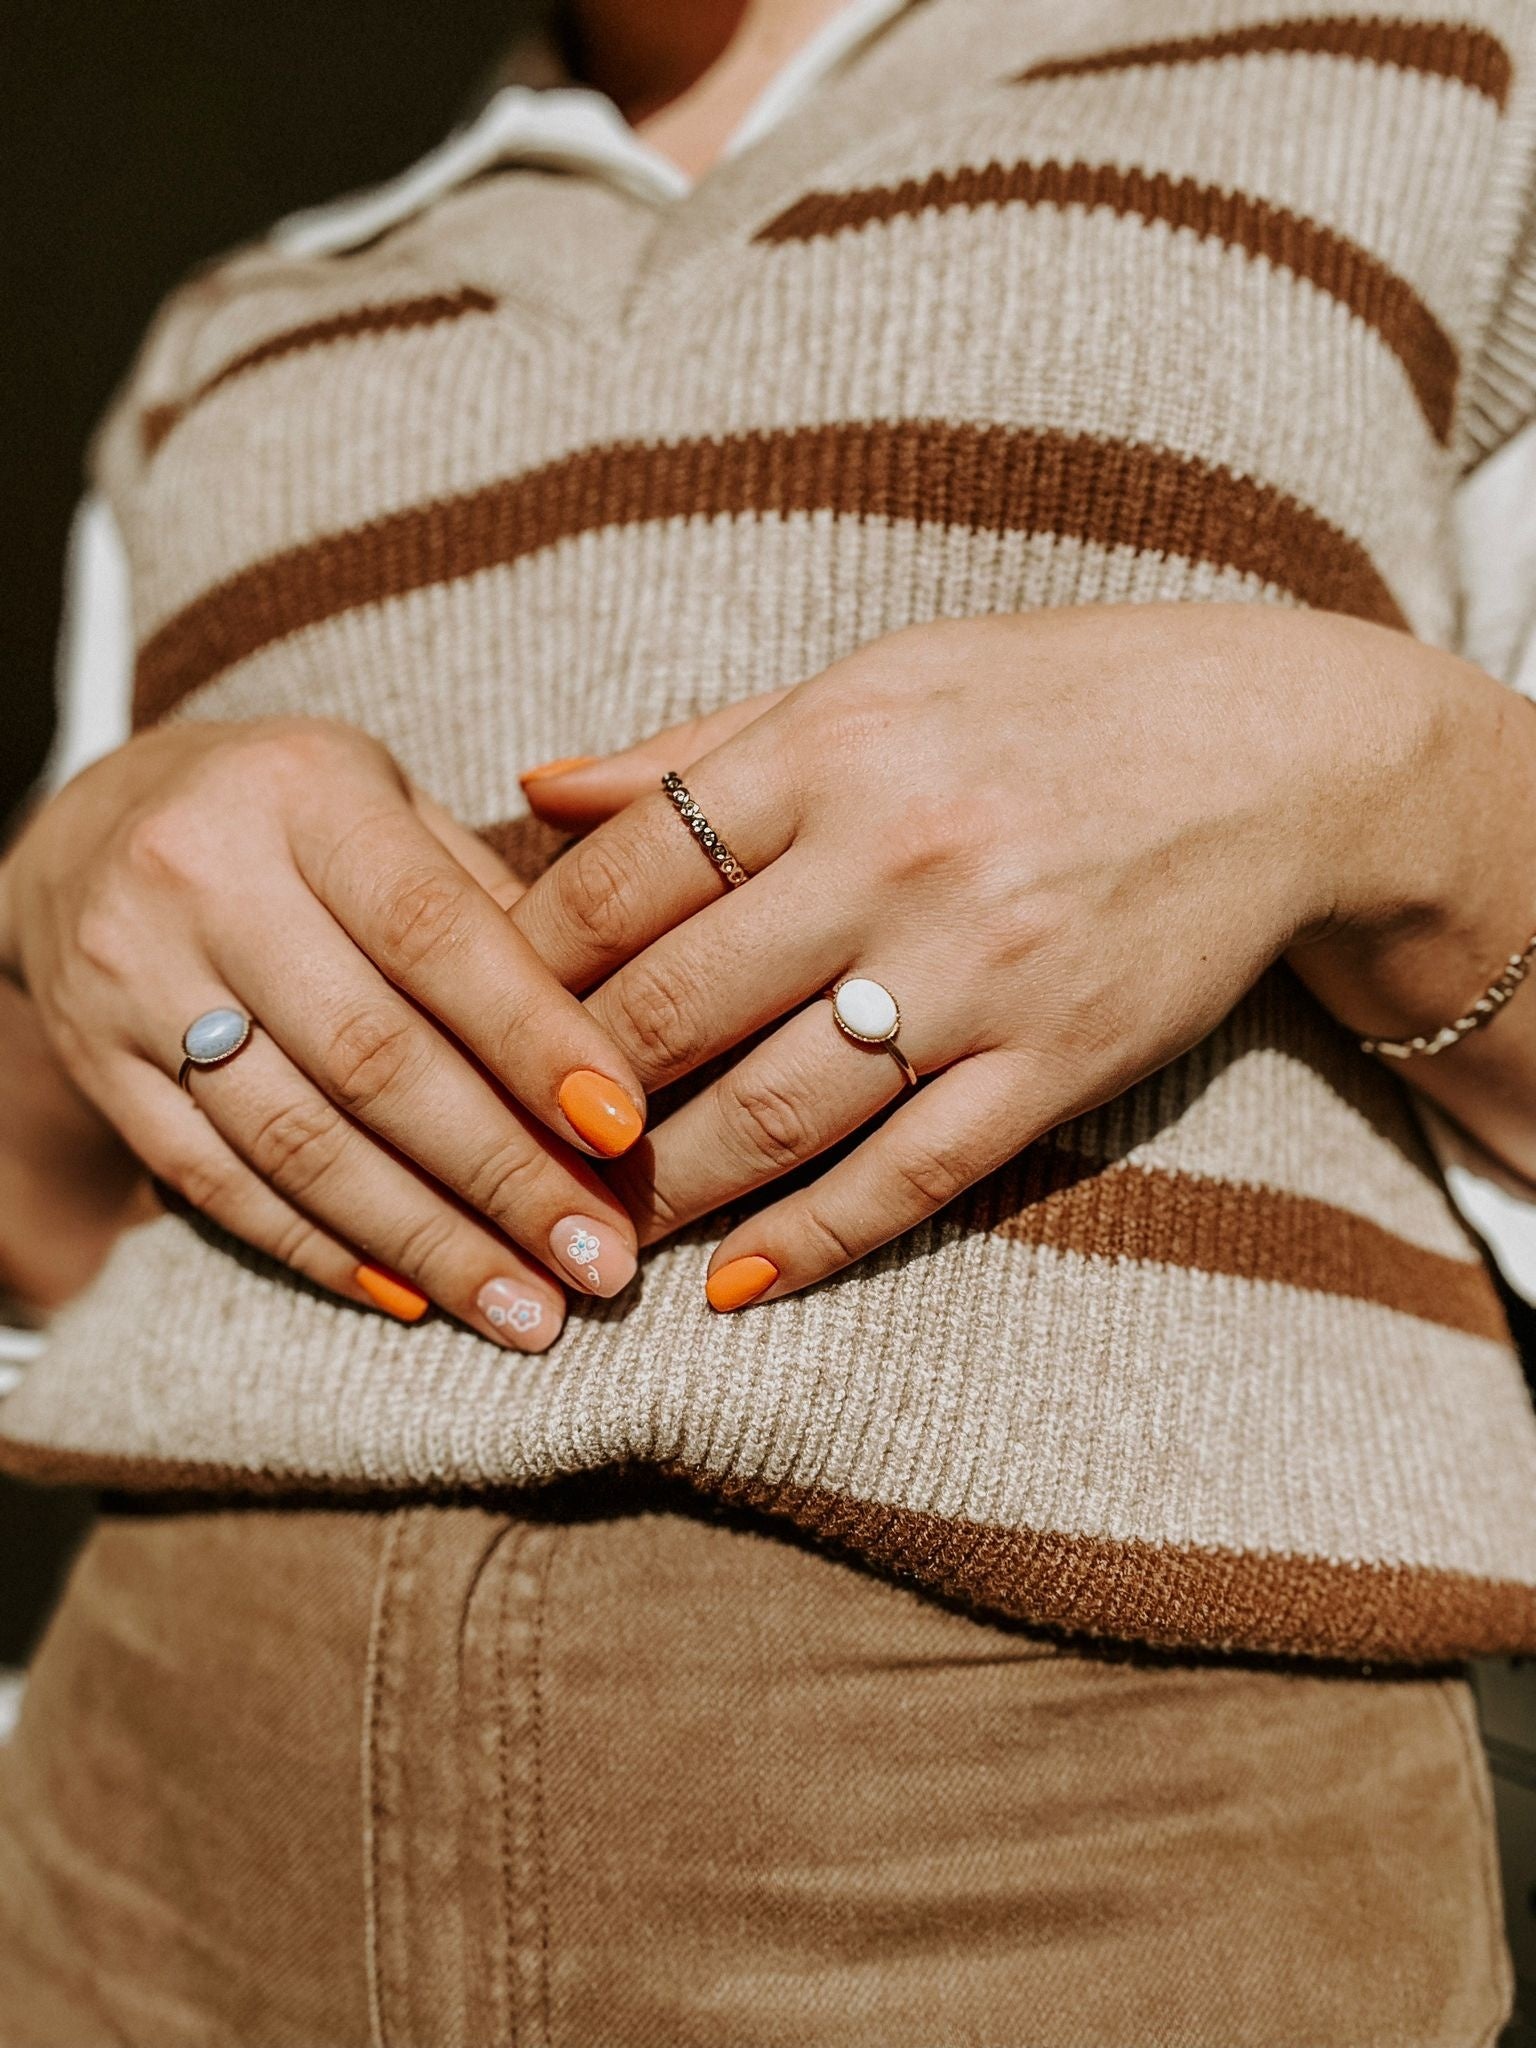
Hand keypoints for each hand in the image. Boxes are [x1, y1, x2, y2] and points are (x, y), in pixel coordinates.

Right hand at [0, 718, 649, 1349]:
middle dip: (503, 1174)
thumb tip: (619, 1035)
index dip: (532, 1038)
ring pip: (298, 1142)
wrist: (90, 825)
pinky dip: (324, 1250)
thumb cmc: (296, 817)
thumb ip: (491, 901)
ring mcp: (134, 981)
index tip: (622, 1130)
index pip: (432, 931)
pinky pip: (218, 1183)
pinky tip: (414, 1297)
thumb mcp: (391, 802)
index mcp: (304, 792)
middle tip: (600, 1261)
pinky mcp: (97, 1069)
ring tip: (529, 1310)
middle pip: (372, 1057)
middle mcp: (204, 878)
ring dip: (428, 1240)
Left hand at [516, 605, 1434, 1306]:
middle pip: (672, 1009)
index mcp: (830, 748)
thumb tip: (533, 789)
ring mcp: (982, 973)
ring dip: (659, 1191)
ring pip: (772, 1113)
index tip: (468, 1025)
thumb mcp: (874, 682)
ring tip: (585, 1234)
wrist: (1276, 753)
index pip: (622, 878)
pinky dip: (809, 1242)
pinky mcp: (1058, 1064)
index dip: (521, 966)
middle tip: (493, 1157)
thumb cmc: (1051, 700)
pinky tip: (730, 1285)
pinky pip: (907, 1177)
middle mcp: (895, 858)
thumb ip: (700, 748)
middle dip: (563, 1099)